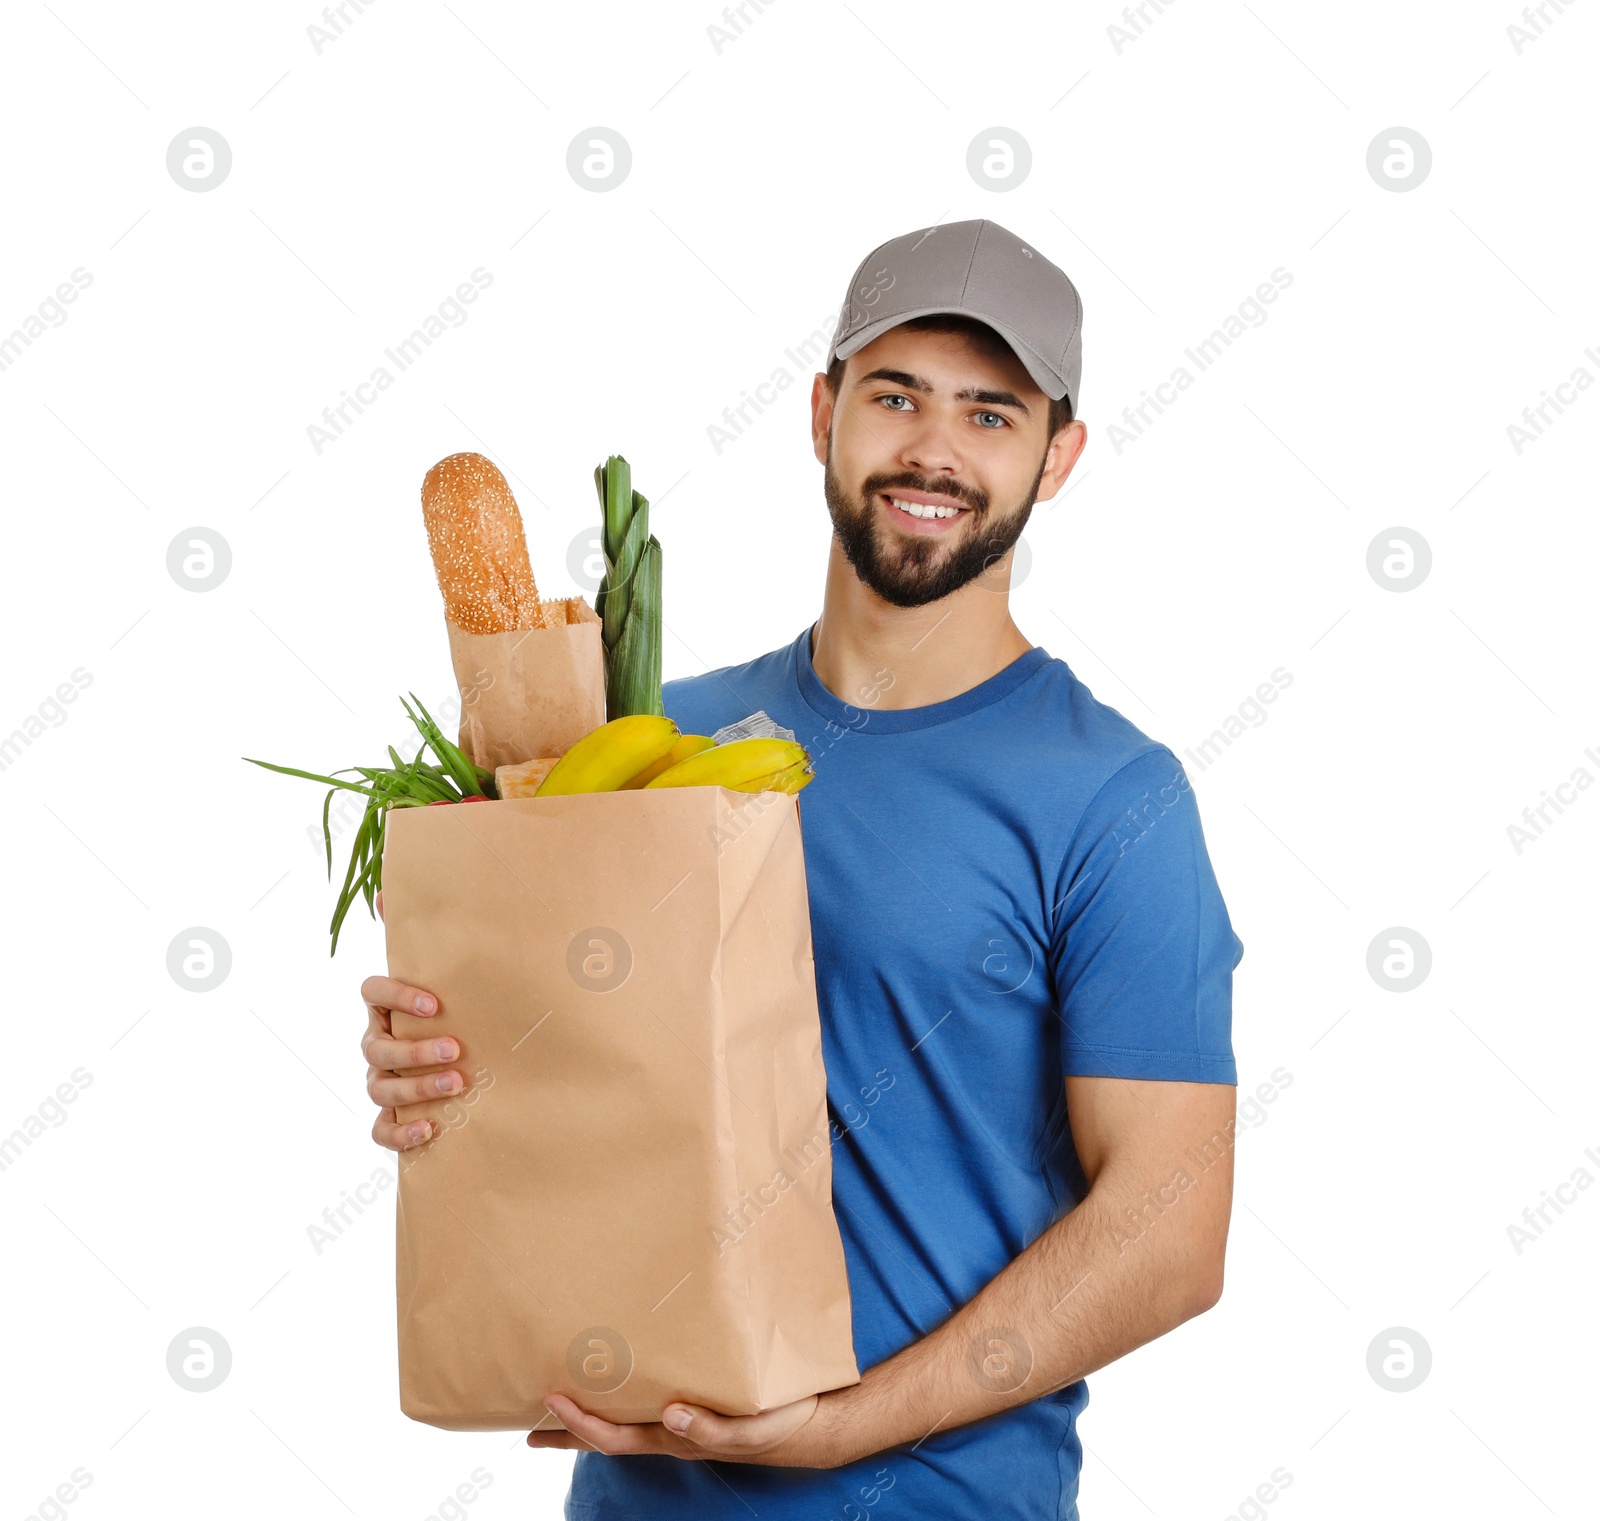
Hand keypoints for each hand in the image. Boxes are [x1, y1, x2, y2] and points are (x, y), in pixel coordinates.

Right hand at [360, 891, 462, 1150]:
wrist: (467, 1062)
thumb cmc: (453, 1010)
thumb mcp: (447, 973)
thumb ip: (425, 936)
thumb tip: (393, 887)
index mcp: (386, 1007)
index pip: (372, 992)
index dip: (398, 995)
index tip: (435, 1004)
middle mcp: (378, 1043)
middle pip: (377, 1047)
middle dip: (415, 1049)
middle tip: (457, 1049)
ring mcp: (381, 1081)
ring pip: (379, 1088)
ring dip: (415, 1088)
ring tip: (458, 1085)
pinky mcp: (392, 1117)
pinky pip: (381, 1131)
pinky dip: (401, 1133)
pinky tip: (431, 1129)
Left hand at [526, 1389, 851, 1469]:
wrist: (812, 1424)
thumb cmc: (780, 1423)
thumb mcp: (750, 1428)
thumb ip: (711, 1426)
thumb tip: (670, 1415)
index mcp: (677, 1437)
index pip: (616, 1436)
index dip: (580, 1423)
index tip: (550, 1401)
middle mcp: (671, 1433)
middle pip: (608, 1437)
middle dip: (569, 1432)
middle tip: (531, 1421)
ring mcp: (682, 1425)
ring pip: (624, 1425)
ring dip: (588, 1422)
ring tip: (558, 1408)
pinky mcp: (696, 1407)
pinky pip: (648, 1409)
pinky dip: (624, 1403)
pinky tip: (619, 1386)